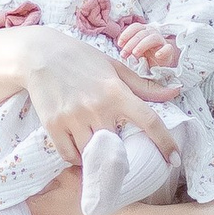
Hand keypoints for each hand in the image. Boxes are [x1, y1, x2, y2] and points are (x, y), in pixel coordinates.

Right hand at [19, 28, 177, 167]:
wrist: (39, 55)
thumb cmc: (81, 59)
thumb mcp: (114, 67)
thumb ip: (143, 85)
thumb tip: (174, 92)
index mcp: (116, 91)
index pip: (148, 121)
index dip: (165, 142)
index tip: (174, 159)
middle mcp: (97, 107)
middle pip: (118, 146)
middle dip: (120, 151)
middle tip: (117, 149)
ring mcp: (73, 118)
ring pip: (93, 154)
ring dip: (97, 155)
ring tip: (96, 146)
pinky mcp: (53, 126)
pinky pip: (70, 155)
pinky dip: (76, 157)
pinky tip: (79, 147)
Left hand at [112, 21, 178, 83]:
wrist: (162, 63)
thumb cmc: (146, 54)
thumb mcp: (134, 49)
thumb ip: (127, 45)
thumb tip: (117, 45)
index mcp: (144, 31)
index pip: (135, 27)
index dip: (126, 34)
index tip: (119, 44)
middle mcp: (152, 33)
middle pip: (141, 33)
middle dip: (130, 43)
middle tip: (124, 54)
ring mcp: (161, 41)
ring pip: (152, 38)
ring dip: (142, 45)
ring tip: (135, 54)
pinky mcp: (169, 51)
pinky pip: (167, 48)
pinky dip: (163, 51)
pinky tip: (157, 56)